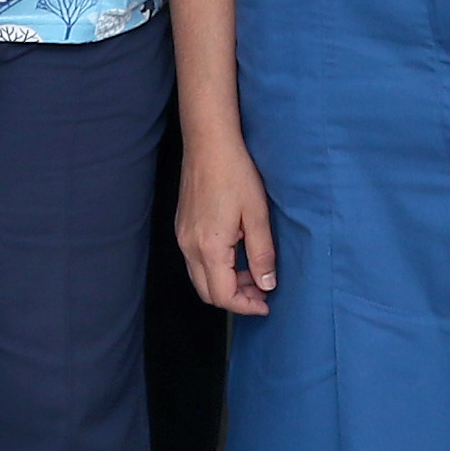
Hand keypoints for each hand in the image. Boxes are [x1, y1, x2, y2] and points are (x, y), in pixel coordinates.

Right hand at [179, 131, 280, 316]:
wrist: (209, 144)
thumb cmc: (235, 174)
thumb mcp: (257, 215)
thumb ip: (262, 254)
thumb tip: (267, 284)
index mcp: (209, 247)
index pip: (223, 295)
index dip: (246, 306)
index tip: (266, 303)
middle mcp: (189, 247)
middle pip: (207, 293)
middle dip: (235, 299)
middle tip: (262, 290)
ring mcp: (182, 238)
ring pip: (200, 279)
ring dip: (225, 284)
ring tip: (253, 273)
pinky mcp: (182, 228)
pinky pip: (195, 262)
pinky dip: (216, 269)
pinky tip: (236, 256)